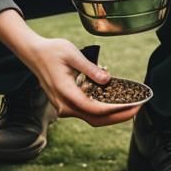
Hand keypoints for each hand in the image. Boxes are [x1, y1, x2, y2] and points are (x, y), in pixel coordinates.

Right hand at [19, 35, 139, 126]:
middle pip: (95, 119)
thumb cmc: (52, 51)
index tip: (132, 106)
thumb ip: (90, 69)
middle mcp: (64, 105)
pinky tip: (115, 103)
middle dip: (118, 117)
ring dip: (111, 115)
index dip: (115, 110)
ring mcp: (64, 107)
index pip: (94, 109)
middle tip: (137, 109)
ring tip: (130, 107)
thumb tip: (107, 80)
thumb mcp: (73, 54)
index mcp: (65, 93)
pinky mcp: (66, 104)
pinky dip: (102, 111)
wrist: (33, 54)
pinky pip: (86, 112)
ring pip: (91, 118)